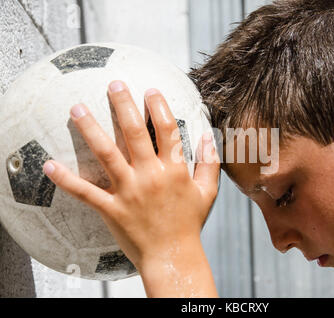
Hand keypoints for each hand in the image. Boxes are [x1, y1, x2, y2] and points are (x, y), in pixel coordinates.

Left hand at [43, 81, 219, 296]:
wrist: (173, 256)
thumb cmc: (190, 223)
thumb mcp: (207, 192)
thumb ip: (210, 162)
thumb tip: (207, 136)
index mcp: (174, 169)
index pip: (167, 129)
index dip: (159, 106)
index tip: (150, 90)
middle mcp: (150, 175)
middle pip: (135, 132)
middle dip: (124, 104)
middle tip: (114, 84)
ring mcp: (129, 191)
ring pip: (106, 154)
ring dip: (90, 128)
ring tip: (77, 107)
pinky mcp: (112, 209)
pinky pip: (86, 192)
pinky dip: (67, 179)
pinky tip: (50, 165)